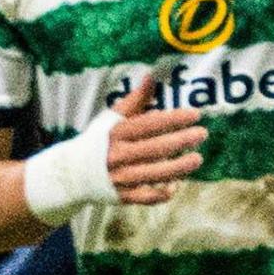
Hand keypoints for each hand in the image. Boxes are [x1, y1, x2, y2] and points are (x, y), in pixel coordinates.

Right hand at [96, 64, 207, 203]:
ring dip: (178, 168)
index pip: (148, 124)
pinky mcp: (121, 196)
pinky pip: (145, 197)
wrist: (71, 174)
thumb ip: (134, 100)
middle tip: (202, 134)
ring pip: (153, 174)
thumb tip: (151, 76)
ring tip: (197, 159)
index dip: (173, 119)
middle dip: (181, 141)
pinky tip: (176, 184)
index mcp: (116, 134)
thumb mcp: (111, 119)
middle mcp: (117, 155)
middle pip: (154, 148)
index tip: (195, 115)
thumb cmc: (97, 142)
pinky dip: (162, 193)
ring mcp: (119, 177)